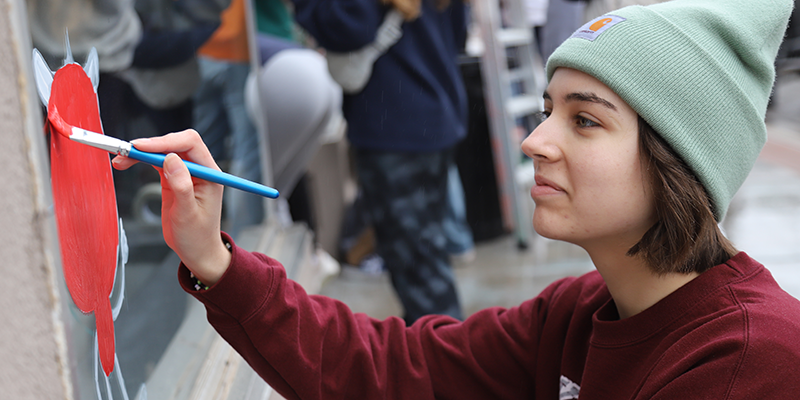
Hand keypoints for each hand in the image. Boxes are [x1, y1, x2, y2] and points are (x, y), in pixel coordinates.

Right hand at [112, 130, 230, 284]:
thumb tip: (172, 159)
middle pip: (175, 143)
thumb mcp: (188, 214)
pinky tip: (126, 163)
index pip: (190, 144)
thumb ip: (182, 186)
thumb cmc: (197, 236)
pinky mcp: (172, 178)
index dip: (165, 141)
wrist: (195, 251)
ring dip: (141, 152)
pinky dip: (140, 160)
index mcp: (210, 174)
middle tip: (126, 152)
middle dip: (151, 145)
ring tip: (121, 159)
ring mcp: (185, 172)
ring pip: (163, 151)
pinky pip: (156, 162)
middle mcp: (199, 169)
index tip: (141, 147)